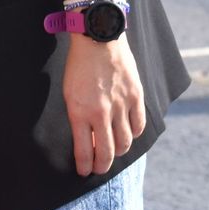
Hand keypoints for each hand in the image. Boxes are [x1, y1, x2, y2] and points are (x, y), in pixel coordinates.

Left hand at [62, 33, 146, 176]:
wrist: (98, 38)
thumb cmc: (79, 64)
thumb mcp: (69, 92)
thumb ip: (79, 116)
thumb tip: (86, 138)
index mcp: (80, 111)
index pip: (84, 151)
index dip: (85, 166)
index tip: (84, 171)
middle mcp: (101, 112)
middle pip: (107, 152)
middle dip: (102, 166)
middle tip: (99, 169)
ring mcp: (121, 105)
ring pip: (125, 143)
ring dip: (119, 152)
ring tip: (114, 152)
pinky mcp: (135, 97)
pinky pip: (138, 125)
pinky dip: (134, 134)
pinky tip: (128, 134)